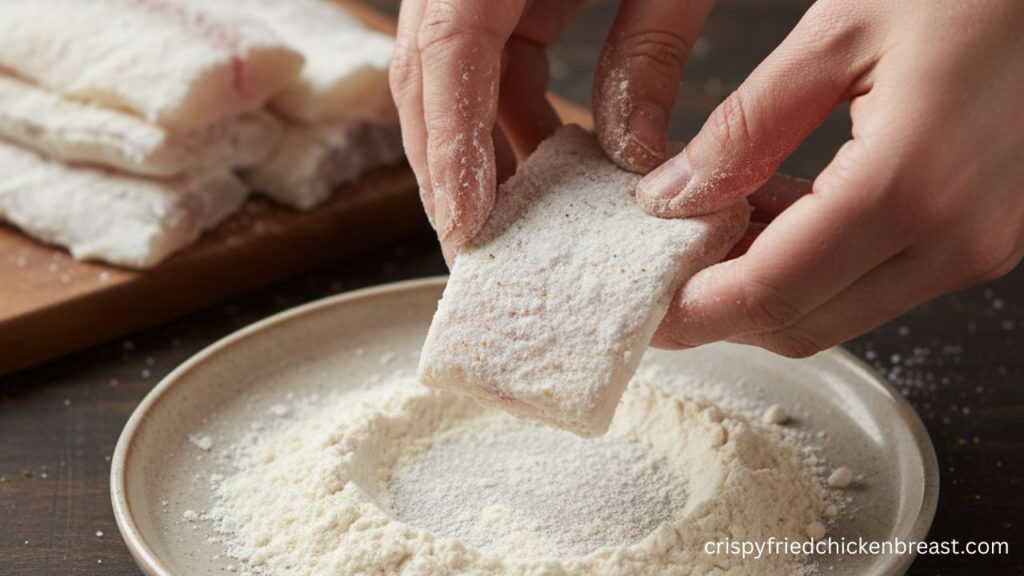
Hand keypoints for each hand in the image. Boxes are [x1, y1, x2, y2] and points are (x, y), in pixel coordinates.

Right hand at [390, 0, 717, 260]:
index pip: (447, 50)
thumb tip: (625, 159)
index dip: (452, 144)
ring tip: (512, 218)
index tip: (468, 225)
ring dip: (474, 144)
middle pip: (423, 69)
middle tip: (475, 246)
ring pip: (444, 69)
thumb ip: (650, 48)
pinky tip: (544, 155)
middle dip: (445, 163)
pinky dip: (506, 109)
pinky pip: (482, 51)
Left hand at [633, 0, 1023, 356]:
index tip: (642, 307)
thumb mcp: (837, 34)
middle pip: (801, 324)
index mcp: (908, 188)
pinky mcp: (977, 238)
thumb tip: (670, 196)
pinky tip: (770, 214)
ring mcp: (974, 247)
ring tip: (706, 232)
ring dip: (762, 289)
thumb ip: (744, 125)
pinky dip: (809, 268)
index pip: (771, 292)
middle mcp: (952, 240)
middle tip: (661, 273)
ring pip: (835, 313)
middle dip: (720, 313)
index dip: (694, 311)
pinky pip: (872, 282)